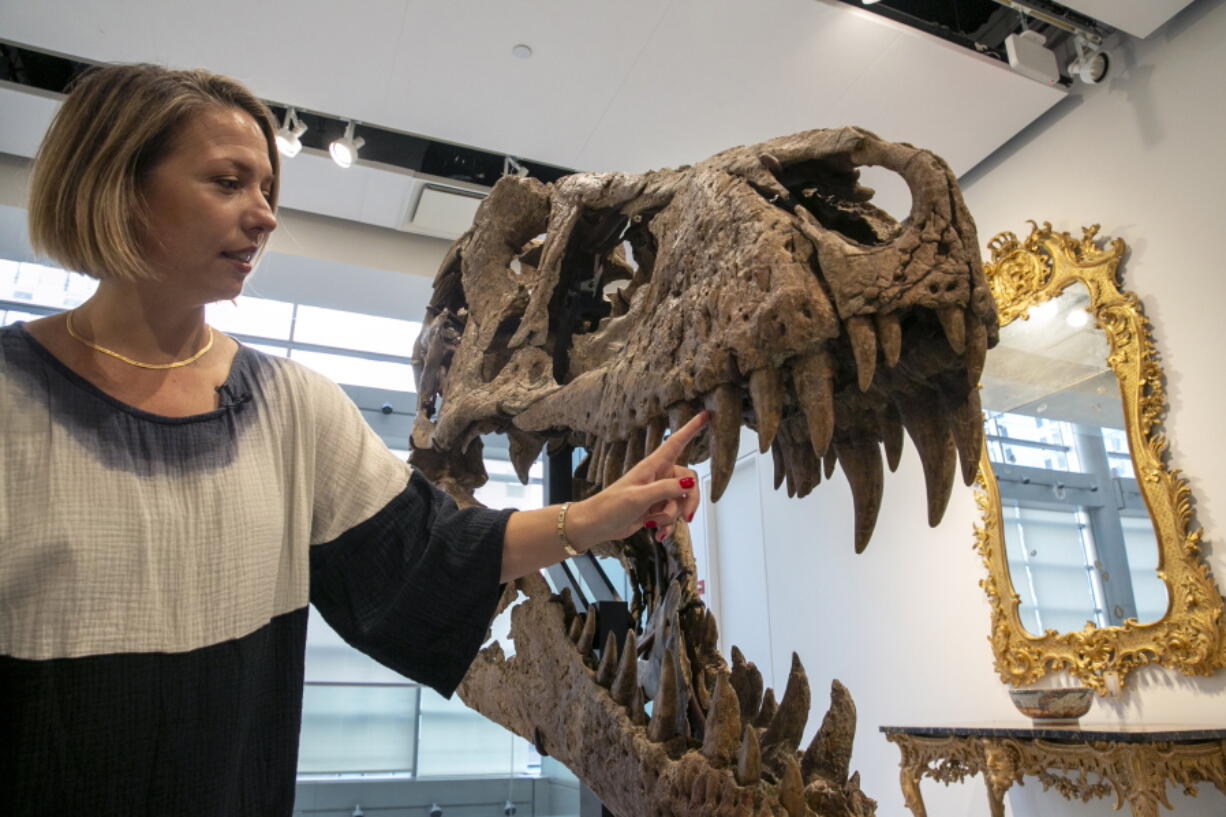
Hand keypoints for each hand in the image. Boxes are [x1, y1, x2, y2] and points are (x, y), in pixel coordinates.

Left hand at [569, 412, 707, 545]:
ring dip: (672, 516)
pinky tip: (658, 533)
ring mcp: (658, 493)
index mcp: (653, 466)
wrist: (597, 525)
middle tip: (687, 516)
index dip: (691, 428)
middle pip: (688, 481)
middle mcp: (658, 476)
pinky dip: (668, 527)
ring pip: (681, 501)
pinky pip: (673, 516)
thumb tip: (689, 483)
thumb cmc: (611, 506)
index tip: (706, 414)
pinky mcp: (656, 508)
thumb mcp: (639, 497)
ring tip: (654, 522)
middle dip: (689, 500)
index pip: (676, 442)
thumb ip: (666, 489)